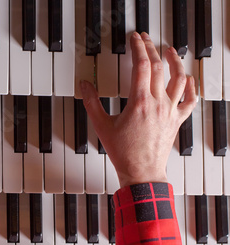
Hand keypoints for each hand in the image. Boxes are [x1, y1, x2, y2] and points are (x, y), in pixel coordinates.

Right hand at [81, 32, 196, 187]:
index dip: (138, 48)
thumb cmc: (123, 152)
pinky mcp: (177, 120)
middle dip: (151, 49)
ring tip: (169, 50)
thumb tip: (85, 86)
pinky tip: (188, 79)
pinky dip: (190, 87)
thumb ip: (92, 103)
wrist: (141, 171)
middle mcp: (158, 103)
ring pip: (179, 79)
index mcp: (139, 102)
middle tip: (145, 40)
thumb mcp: (101, 126)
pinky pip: (189, 100)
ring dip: (175, 61)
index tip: (134, 40)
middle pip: (159, 67)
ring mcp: (170, 111)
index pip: (141, 66)